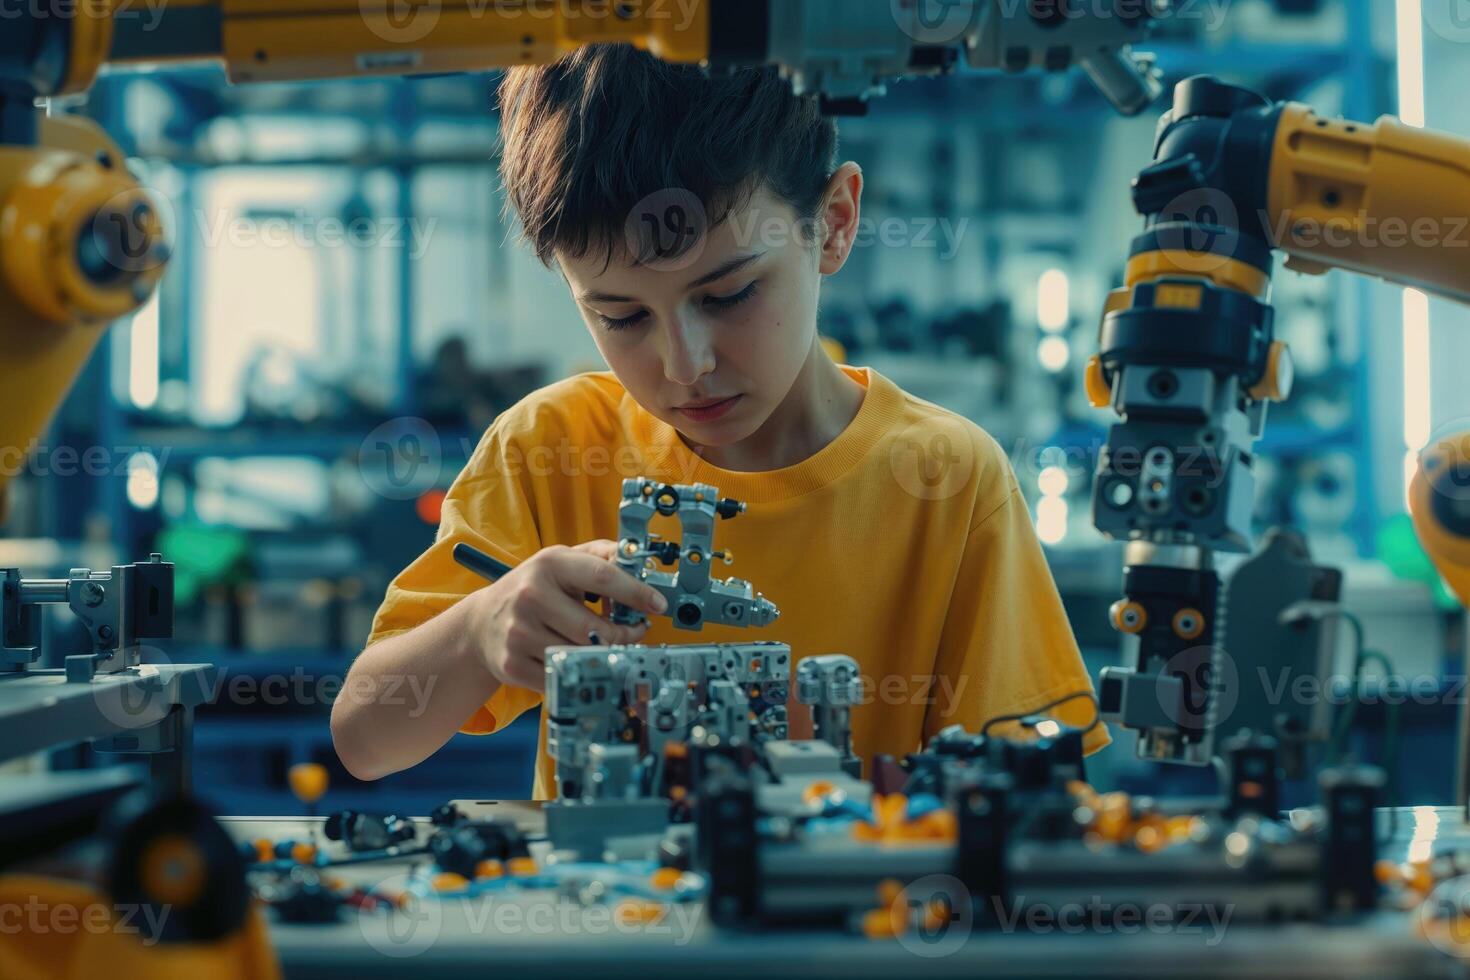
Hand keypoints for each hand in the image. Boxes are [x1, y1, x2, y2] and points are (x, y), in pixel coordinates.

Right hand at [467, 540, 665, 690]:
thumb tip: (639, 557)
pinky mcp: (512, 665)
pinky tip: (577, 662)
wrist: (480, 623)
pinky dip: (576, 673)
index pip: (603, 576)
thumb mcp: (562, 561)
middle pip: (596, 629)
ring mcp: (519, 632)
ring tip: (605, 646)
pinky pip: (562, 676)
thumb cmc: (535, 589)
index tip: (658, 605)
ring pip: (581, 655)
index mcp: (549, 564)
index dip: (636, 593)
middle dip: (623, 635)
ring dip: (601, 655)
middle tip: (634, 634)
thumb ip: (601, 555)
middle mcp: (531, 595)